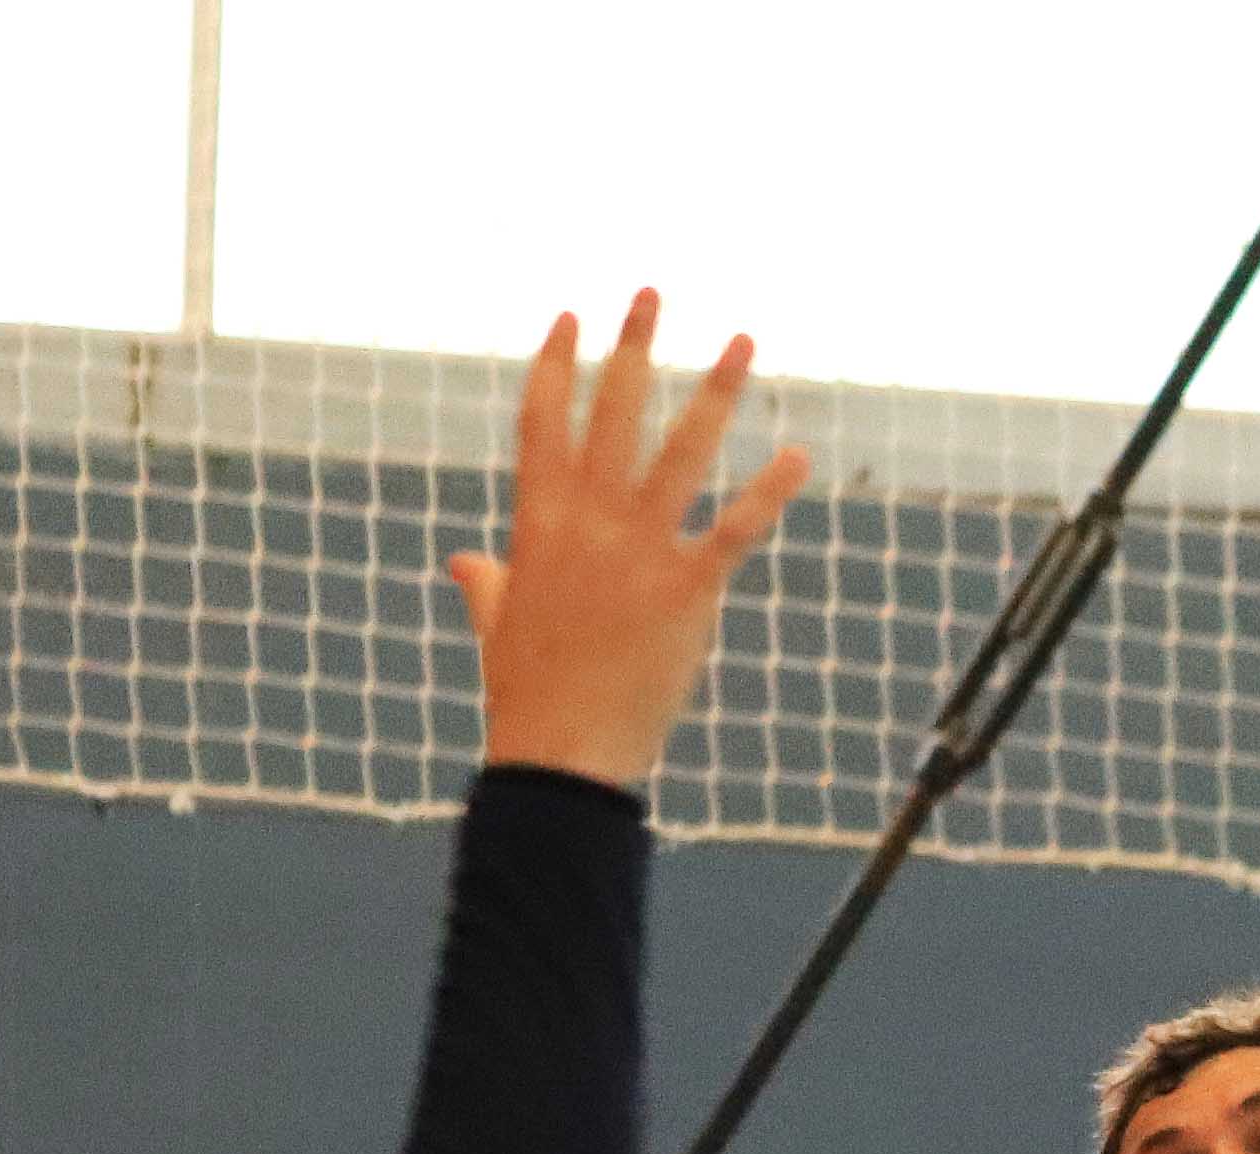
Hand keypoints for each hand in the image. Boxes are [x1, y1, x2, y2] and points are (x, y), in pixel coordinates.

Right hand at [448, 293, 807, 792]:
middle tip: (651, 291)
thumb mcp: (499, 629)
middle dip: (633, 347)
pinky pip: (734, 529)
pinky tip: (796, 456)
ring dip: (715, 390)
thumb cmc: (526, 697)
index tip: (572, 317)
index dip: (558, 365)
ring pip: (681, 451)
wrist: (560, 756)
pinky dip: (769, 492)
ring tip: (743, 341)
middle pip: (613, 414)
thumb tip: (462, 563)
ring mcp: (638, 553)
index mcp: (539, 526)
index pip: (544, 424)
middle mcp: (588, 525)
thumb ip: (485, 584)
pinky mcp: (686, 591)